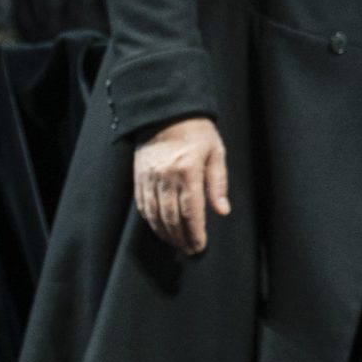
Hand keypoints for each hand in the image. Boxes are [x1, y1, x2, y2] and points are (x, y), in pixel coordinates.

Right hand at [133, 116, 229, 255]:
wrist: (165, 111)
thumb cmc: (197, 130)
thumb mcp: (215, 152)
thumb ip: (218, 183)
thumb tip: (222, 211)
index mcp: (188, 171)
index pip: (191, 211)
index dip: (195, 233)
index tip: (200, 246)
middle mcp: (166, 177)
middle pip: (172, 218)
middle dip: (181, 238)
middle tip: (190, 250)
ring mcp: (149, 178)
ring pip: (155, 215)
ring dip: (166, 233)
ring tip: (177, 244)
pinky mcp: (139, 177)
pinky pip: (143, 205)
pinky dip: (151, 220)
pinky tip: (159, 228)